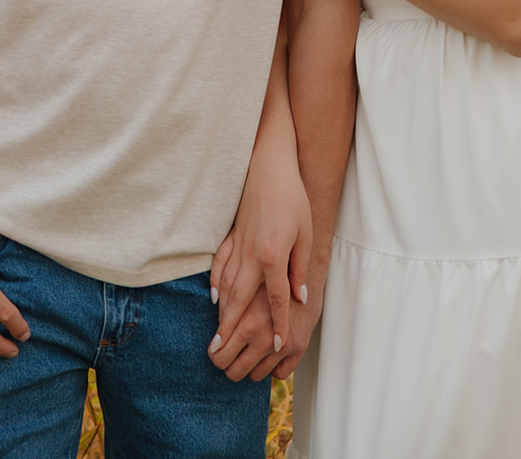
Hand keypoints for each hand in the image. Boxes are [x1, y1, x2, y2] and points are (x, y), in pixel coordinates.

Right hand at [208, 136, 311, 376]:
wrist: (268, 166)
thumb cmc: (292, 197)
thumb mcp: (305, 232)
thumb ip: (300, 266)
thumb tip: (299, 296)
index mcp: (273, 255)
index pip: (277, 298)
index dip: (279, 323)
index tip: (279, 345)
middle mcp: (251, 255)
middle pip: (240, 301)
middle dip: (233, 330)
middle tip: (222, 354)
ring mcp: (237, 245)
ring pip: (226, 286)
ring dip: (222, 314)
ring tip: (216, 336)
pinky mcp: (230, 235)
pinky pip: (219, 265)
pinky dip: (215, 283)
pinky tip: (215, 297)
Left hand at [208, 280, 322, 381]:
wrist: (306, 267)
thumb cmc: (272, 275)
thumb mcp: (244, 288)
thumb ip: (227, 312)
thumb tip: (216, 336)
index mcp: (247, 322)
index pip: (219, 355)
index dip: (215, 354)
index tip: (216, 349)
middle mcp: (264, 338)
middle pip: (234, 372)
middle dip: (228, 365)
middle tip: (229, 355)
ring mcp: (283, 346)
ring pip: (255, 376)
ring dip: (250, 366)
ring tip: (249, 351)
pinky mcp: (299, 347)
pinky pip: (280, 374)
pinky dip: (272, 368)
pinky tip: (269, 353)